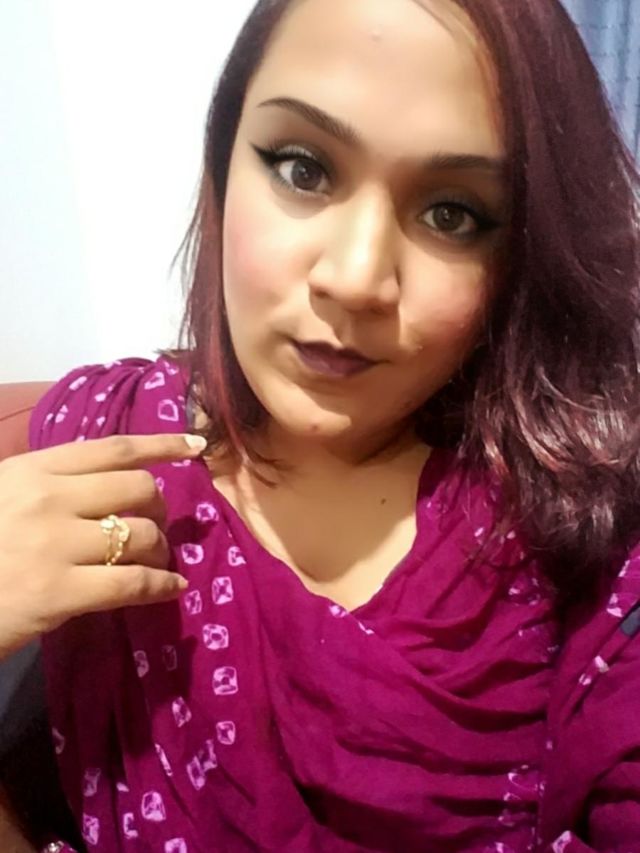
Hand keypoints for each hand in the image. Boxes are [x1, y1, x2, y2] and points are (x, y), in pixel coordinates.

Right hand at [0, 433, 205, 659]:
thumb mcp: (3, 495)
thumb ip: (50, 485)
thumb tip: (107, 486)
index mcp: (33, 469)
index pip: (112, 448)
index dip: (160, 444)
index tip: (195, 444)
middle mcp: (48, 498)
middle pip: (137, 489)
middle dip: (158, 507)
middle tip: (154, 524)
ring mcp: (55, 544)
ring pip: (141, 535)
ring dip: (160, 548)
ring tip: (155, 561)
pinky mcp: (60, 590)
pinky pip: (133, 582)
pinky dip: (161, 585)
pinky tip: (171, 588)